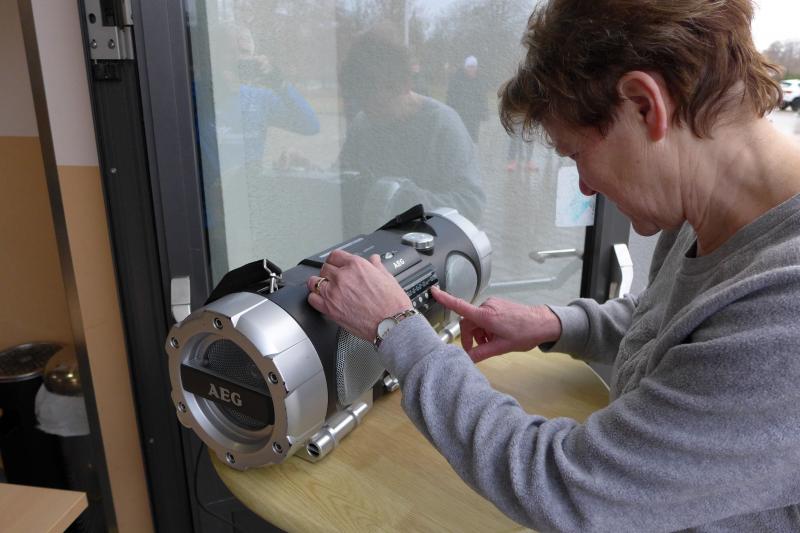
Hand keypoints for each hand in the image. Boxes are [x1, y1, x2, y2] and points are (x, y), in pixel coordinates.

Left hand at [307, 250, 412, 340]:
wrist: (392, 323)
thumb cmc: (392, 303)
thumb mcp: (387, 277)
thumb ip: (376, 266)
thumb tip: (374, 260)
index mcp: (357, 265)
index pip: (336, 256)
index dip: (335, 261)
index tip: (336, 265)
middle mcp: (343, 276)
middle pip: (325, 268)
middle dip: (328, 273)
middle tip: (333, 279)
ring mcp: (334, 292)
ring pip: (315, 282)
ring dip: (318, 284)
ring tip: (324, 288)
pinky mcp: (330, 309)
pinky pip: (312, 299)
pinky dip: (315, 298)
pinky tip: (321, 300)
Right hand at [432, 287, 561, 362]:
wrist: (542, 323)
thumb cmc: (525, 333)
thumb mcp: (501, 347)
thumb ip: (481, 353)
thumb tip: (467, 359)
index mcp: (486, 315)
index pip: (460, 306)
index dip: (445, 299)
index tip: (434, 292)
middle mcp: (487, 306)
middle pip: (468, 321)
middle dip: (470, 336)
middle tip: (477, 350)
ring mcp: (492, 304)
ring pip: (477, 320)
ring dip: (479, 333)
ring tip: (492, 343)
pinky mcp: (497, 305)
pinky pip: (485, 316)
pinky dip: (486, 327)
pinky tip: (496, 336)